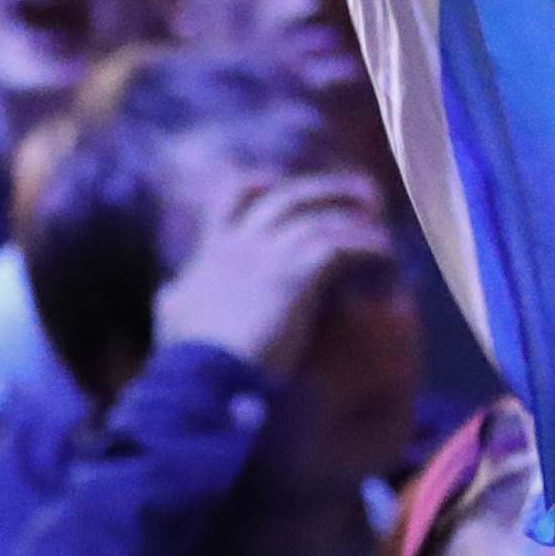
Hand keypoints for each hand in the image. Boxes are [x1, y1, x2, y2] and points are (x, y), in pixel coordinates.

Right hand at [153, 171, 397, 380]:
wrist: (202, 376)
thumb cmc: (188, 356)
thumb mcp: (172, 318)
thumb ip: (174, 297)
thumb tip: (169, 291)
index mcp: (212, 252)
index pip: (230, 197)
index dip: (257, 183)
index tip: (278, 179)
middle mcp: (240, 246)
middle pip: (289, 197)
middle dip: (328, 189)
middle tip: (361, 192)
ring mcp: (267, 258)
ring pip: (321, 219)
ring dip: (355, 217)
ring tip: (380, 221)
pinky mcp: (294, 277)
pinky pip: (340, 247)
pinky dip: (366, 245)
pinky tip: (385, 252)